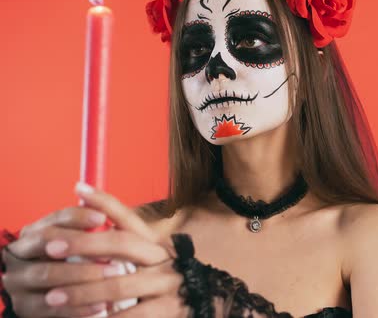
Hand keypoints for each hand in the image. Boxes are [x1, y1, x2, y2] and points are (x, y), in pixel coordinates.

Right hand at [2, 193, 115, 316]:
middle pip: (46, 242)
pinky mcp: (24, 307)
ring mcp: (18, 281)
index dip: (77, 216)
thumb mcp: (80, 246)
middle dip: (81, 245)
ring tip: (113, 275)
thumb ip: (89, 231)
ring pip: (47, 273)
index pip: (53, 219)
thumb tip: (106, 209)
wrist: (63, 297)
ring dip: (82, 273)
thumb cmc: (78, 265)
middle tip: (113, 252)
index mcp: (34, 234)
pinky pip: (50, 307)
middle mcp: (19, 254)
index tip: (102, 217)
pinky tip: (101, 305)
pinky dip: (77, 306)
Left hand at [3, 183, 190, 316]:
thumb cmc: (167, 279)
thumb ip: (127, 244)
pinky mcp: (169, 310)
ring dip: (84, 291)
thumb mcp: (152, 257)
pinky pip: (134, 316)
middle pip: (122, 244)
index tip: (77, 188)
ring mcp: (167, 283)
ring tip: (54, 296)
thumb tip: (90, 212)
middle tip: (51, 246)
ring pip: (121, 284)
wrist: (210, 301)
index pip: (130, 216)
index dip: (104, 201)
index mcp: (156, 243)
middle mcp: (163, 258)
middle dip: (84, 244)